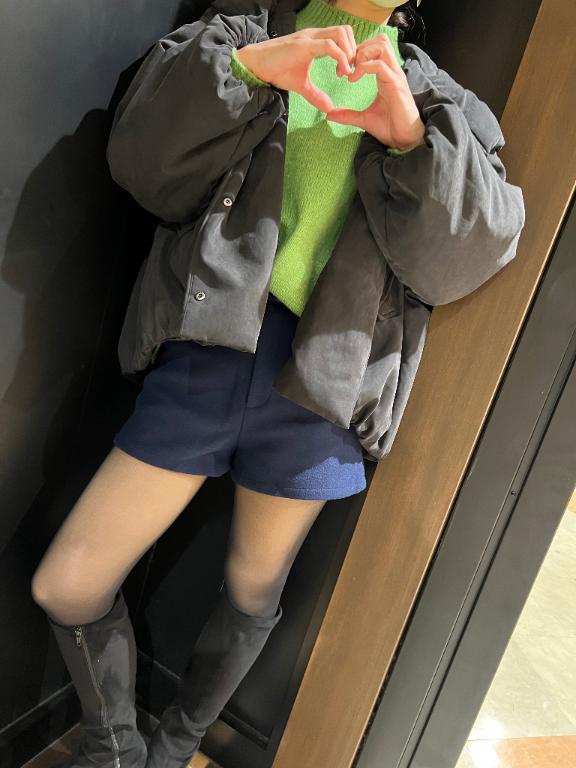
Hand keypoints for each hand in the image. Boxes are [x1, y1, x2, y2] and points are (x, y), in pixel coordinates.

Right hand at [235, 25, 356, 112]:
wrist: (256, 65)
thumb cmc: (276, 70)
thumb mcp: (300, 85)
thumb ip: (316, 95)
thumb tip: (329, 108)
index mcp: (316, 41)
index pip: (342, 36)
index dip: (350, 53)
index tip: (347, 73)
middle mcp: (315, 35)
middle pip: (345, 31)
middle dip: (353, 50)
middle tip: (349, 71)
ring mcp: (310, 38)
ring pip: (341, 34)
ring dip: (349, 52)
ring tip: (345, 72)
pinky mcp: (304, 45)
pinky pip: (330, 46)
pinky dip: (341, 58)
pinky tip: (341, 73)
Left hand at [325, 33, 425, 149]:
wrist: (405, 140)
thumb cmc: (390, 127)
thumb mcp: (363, 119)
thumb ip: (347, 115)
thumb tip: (328, 115)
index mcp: (385, 74)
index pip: (374, 48)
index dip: (356, 53)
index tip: (341, 70)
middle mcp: (392, 71)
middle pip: (379, 40)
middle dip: (359, 48)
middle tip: (345, 66)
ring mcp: (395, 76)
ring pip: (381, 46)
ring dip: (362, 54)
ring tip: (350, 71)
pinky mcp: (396, 84)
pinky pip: (379, 65)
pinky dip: (363, 68)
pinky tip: (352, 80)